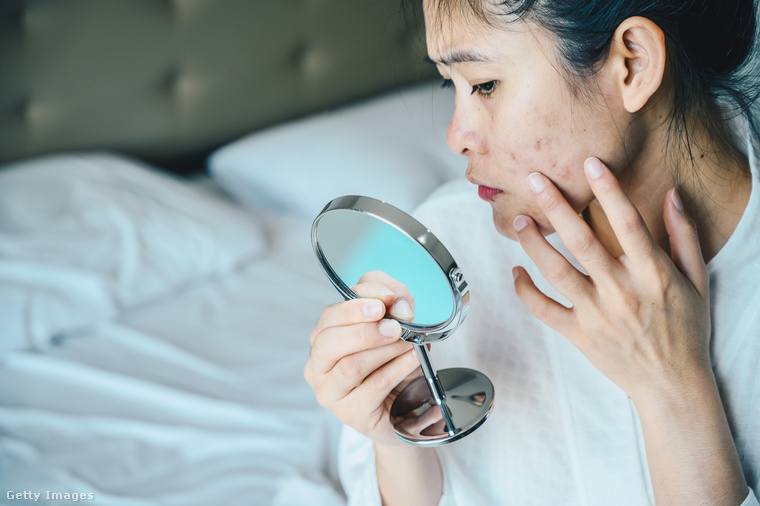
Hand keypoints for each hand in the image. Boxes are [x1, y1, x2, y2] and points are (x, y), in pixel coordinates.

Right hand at [304, 271, 420, 444]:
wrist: (405, 403)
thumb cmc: (391, 358)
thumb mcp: (392, 320)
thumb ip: (392, 299)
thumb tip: (399, 303)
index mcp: (322, 339)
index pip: (329, 317)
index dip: (356, 306)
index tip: (385, 302)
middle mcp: (318, 367)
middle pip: (328, 344)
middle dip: (364, 331)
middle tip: (394, 327)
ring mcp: (331, 393)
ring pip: (350, 367)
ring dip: (384, 351)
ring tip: (408, 342)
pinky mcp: (351, 413)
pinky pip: (374, 387)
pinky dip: (397, 369)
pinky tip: (412, 359)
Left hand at [512, 157, 710, 404]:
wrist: (672, 385)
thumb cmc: (686, 330)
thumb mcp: (697, 281)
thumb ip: (683, 236)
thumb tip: (671, 194)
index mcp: (652, 274)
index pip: (629, 223)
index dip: (609, 190)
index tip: (590, 163)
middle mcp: (621, 291)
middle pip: (582, 241)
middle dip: (555, 206)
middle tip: (533, 179)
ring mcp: (597, 314)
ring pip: (556, 272)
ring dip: (533, 244)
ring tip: (518, 221)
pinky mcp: (579, 335)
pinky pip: (544, 310)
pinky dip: (526, 292)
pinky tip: (516, 272)